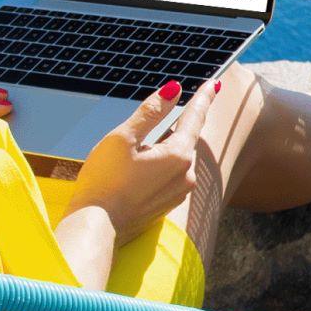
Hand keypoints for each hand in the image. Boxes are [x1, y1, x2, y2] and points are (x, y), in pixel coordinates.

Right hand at [65, 80, 210, 243]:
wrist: (96, 227)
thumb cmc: (105, 181)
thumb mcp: (123, 138)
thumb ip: (150, 112)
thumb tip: (173, 90)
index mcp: (178, 155)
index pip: (195, 117)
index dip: (203, 97)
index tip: (214, 83)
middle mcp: (186, 175)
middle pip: (185, 139)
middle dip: (176, 124)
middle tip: (159, 121)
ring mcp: (178, 193)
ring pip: (177, 158)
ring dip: (164, 147)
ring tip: (136, 152)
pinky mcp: (167, 205)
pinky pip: (170, 176)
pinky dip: (160, 165)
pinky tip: (137, 170)